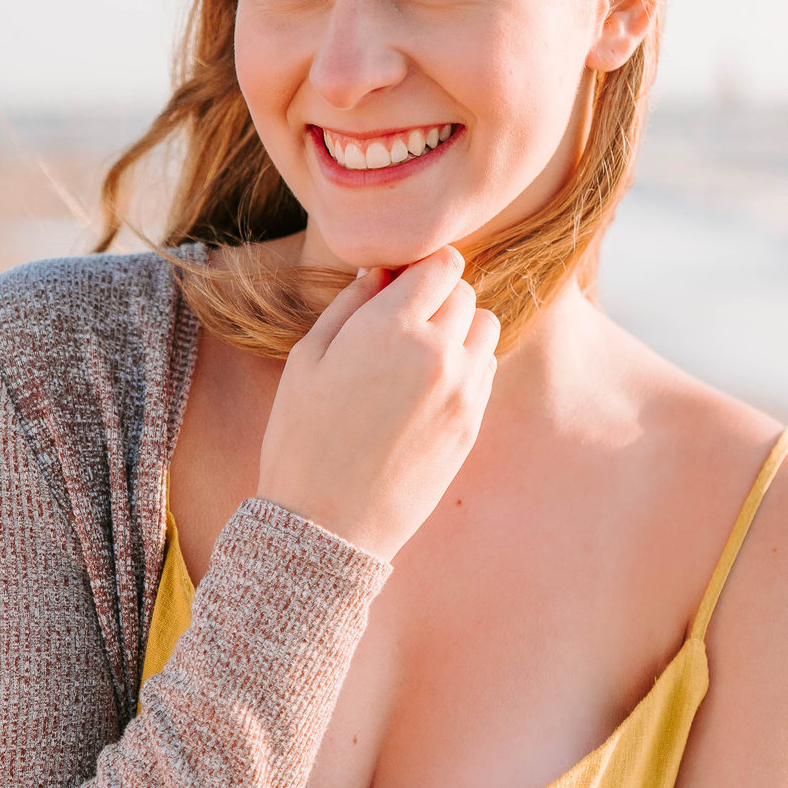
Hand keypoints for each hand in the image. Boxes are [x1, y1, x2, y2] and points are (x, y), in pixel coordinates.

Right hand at [257, 246, 499, 562]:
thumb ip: (349, 305)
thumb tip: (381, 273)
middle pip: (466, 293)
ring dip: (460, 329)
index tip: (403, 282)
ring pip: (486, 329)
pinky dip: (466, 366)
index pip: (443, 264)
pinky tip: (427, 388)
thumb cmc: (301, 438)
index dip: (424, 267)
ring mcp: (462, 391)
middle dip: (438, 296)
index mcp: (391, 327)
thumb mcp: (306, 360)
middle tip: (403, 321)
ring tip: (420, 353)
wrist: (326, 523)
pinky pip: (485, 371)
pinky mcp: (471, 424)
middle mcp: (437, 352)